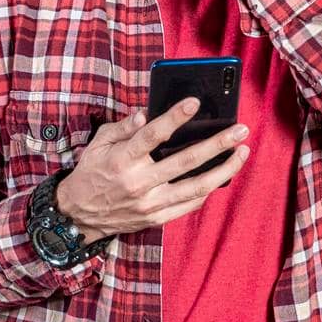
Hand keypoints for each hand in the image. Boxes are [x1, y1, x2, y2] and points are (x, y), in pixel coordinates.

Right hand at [54, 98, 251, 241]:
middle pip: (185, 161)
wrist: (78, 216)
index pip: (152, 135)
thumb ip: (123, 127)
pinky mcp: (157, 218)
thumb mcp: (98, 144)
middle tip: (240, 130)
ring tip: (243, 153)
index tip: (195, 102)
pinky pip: (190, 204)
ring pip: (196, 187)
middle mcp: (139, 183)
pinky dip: (209, 189)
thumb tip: (147, 113)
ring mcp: (150, 204)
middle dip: (216, 144)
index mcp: (123, 160)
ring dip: (224, 170)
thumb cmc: (92, 173)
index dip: (174, 117)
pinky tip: (223, 175)